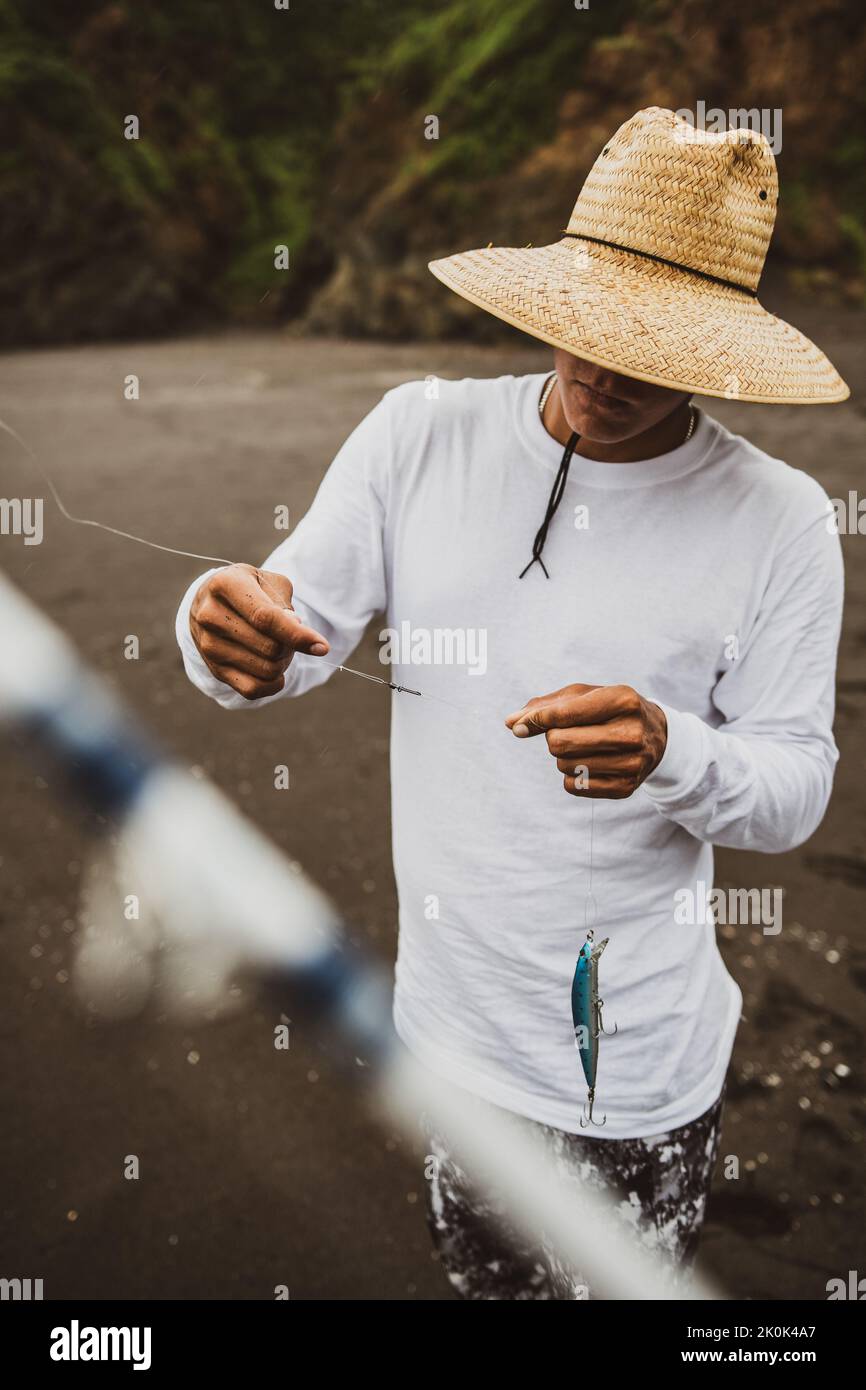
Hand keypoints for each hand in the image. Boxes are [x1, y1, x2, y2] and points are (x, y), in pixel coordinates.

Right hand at [189, 563, 329, 699]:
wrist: (210, 602)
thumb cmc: (249, 589)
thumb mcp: (269, 583)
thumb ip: (285, 605)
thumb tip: (297, 633)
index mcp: (226, 585)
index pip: (265, 618)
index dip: (297, 635)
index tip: (322, 647)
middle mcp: (210, 615)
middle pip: (270, 647)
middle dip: (291, 646)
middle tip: (290, 636)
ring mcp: (208, 645)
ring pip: (266, 670)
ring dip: (284, 663)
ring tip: (278, 647)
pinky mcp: (214, 669)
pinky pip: (253, 690)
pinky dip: (273, 684)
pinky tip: (276, 672)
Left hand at [505, 683, 667, 798]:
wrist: (656, 737)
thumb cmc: (610, 710)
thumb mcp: (584, 696)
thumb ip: (545, 706)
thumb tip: (512, 724)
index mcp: (623, 700)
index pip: (565, 714)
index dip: (537, 719)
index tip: (521, 725)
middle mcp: (632, 732)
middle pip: (559, 743)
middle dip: (553, 737)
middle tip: (567, 732)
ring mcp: (632, 763)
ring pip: (564, 765)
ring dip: (563, 757)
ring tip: (584, 747)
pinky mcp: (626, 788)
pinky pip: (574, 787)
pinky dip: (572, 776)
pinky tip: (591, 764)